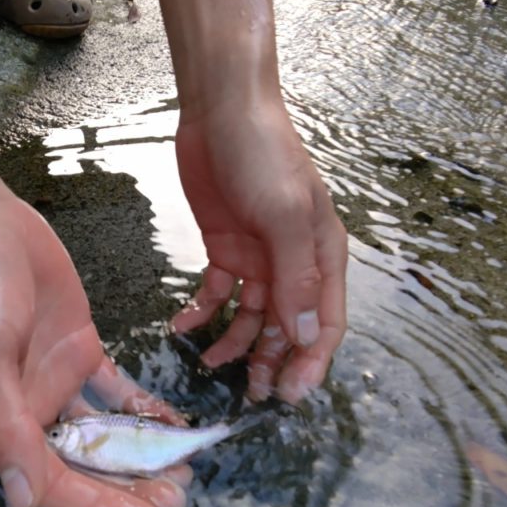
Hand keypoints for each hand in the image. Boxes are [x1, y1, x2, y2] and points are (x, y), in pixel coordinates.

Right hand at [0, 192, 187, 506]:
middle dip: (128, 490)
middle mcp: (26, 412)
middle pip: (83, 467)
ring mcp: (54, 381)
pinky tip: (172, 426)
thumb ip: (6, 430)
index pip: (52, 484)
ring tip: (182, 474)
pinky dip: (141, 410)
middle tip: (178, 501)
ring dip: (139, 457)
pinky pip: (114, 393)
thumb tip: (23, 501)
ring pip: (103, 436)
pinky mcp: (77, 351)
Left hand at [172, 96, 347, 402]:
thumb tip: (304, 337)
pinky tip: (182, 326)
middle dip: (272, 362)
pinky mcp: (225, 248)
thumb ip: (295, 277)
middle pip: (287, 326)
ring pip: (252, 317)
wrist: (221, 111)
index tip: (288, 395)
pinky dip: (201, 312)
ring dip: (235, 344)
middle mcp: (294, 262)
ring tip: (211, 366)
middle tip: (251, 395)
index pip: (324, 323)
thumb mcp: (284, 215)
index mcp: (323, 256)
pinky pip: (216, 293)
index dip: (310, 362)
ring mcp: (259, 257)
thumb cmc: (264, 154)